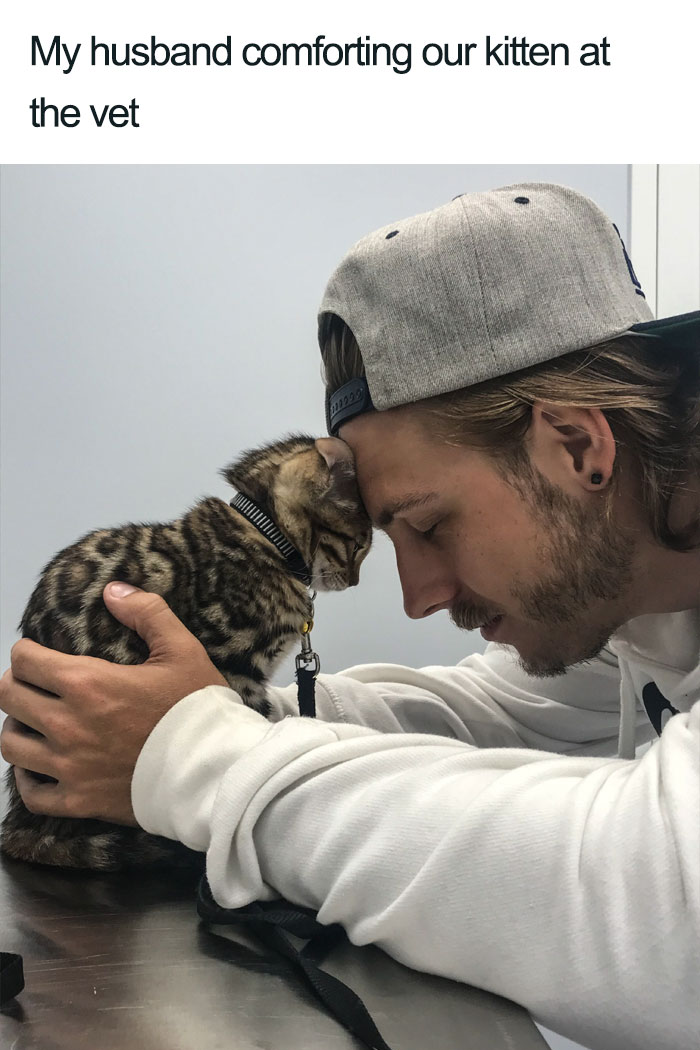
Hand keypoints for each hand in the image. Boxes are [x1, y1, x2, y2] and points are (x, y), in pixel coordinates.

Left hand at [0, 583, 227, 825]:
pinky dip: (27, 779)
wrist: (213, 772)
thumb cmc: (198, 709)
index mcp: (87, 684)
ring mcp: (69, 767)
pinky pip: (31, 793)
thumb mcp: (182, 649)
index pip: (25, 660)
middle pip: (9, 698)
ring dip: (17, 728)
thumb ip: (147, 612)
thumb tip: (113, 589)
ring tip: (34, 723)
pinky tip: (39, 767)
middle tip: (35, 684)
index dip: (27, 652)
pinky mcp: (78, 801)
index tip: (38, 653)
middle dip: (17, 684)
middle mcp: (67, 724)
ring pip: (10, 744)